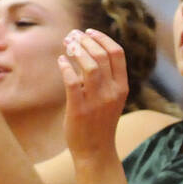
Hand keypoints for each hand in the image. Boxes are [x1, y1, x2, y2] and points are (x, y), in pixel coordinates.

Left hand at [59, 28, 128, 158]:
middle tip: (72, 35)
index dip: (102, 38)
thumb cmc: (100, 123)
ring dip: (76, 50)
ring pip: (89, 66)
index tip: (88, 32)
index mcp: (122, 87)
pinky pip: (72, 81)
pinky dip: (65, 67)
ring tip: (67, 44)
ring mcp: (97, 101)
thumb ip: (105, 78)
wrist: (96, 151)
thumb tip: (88, 50)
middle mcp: (112, 92)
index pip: (117, 54)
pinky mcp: (80, 109)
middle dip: (85, 40)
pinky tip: (61, 61)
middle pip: (102, 55)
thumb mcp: (110, 99)